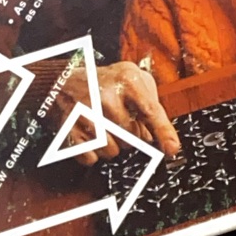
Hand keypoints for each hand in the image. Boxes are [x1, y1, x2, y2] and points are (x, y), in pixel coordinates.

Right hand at [59, 60, 181, 167]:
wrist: (63, 80)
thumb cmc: (105, 82)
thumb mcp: (133, 77)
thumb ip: (151, 102)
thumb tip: (155, 136)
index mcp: (127, 79)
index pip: (150, 111)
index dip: (163, 132)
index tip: (172, 149)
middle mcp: (106, 95)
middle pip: (132, 137)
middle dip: (129, 135)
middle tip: (117, 119)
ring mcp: (85, 112)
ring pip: (112, 150)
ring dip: (110, 145)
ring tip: (102, 126)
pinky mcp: (69, 129)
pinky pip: (91, 157)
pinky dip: (92, 152)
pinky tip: (88, 134)